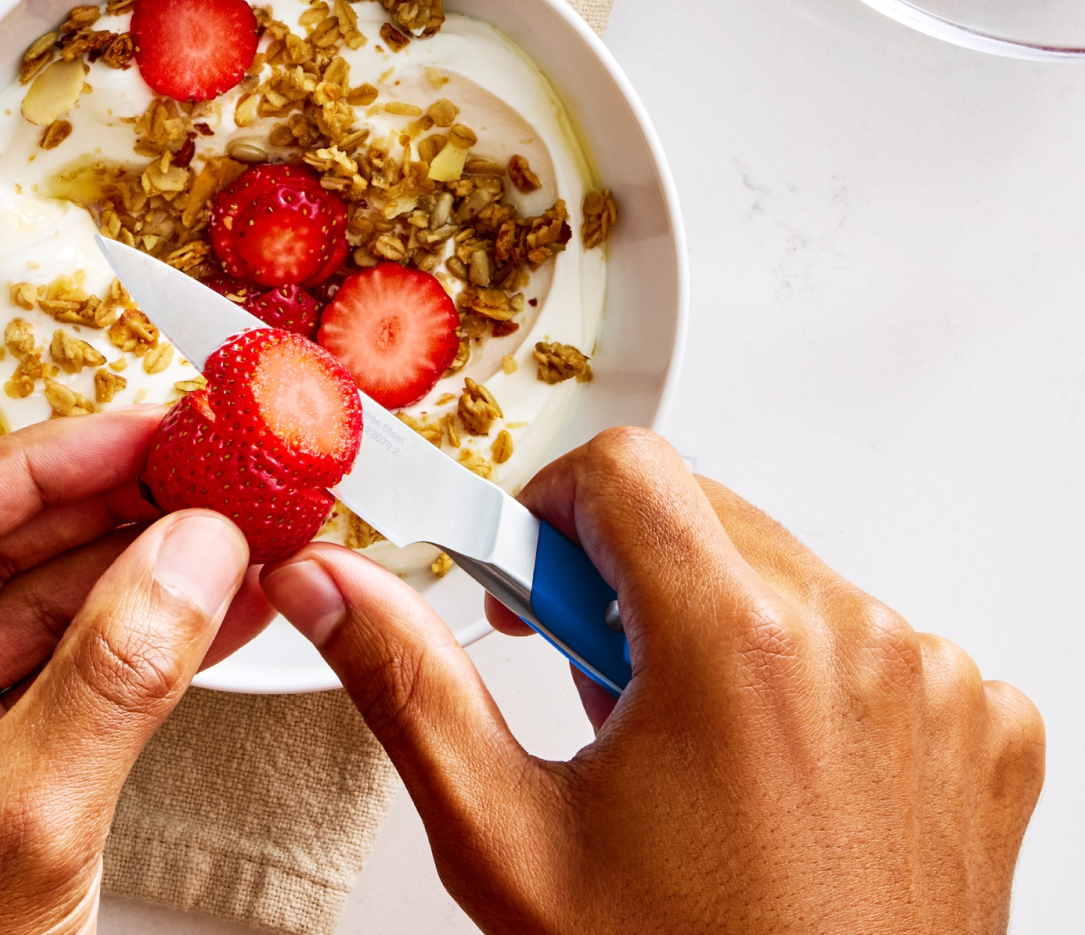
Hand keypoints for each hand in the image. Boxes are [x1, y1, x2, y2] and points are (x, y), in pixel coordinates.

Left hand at [0, 407, 271, 934]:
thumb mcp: (22, 825)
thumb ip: (116, 671)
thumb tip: (196, 549)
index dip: (48, 459)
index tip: (145, 429)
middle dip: (108, 514)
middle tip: (205, 472)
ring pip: (29, 612)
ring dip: (134, 575)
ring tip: (231, 535)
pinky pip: (52, 677)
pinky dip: (131, 645)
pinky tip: (209, 613)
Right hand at [261, 427, 1044, 933]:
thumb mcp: (509, 839)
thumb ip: (411, 685)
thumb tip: (331, 587)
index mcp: (736, 647)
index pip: (625, 469)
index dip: (550, 512)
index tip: (529, 585)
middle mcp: (855, 642)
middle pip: (704, 514)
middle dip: (626, 580)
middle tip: (596, 692)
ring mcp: (932, 684)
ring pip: (784, 572)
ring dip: (717, 628)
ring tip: (686, 751)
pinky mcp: (978, 724)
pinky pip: (871, 637)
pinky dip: (809, 678)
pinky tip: (772, 772)